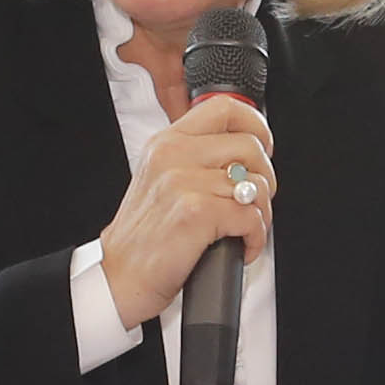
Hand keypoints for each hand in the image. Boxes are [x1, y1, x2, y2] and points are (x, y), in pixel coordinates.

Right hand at [91, 96, 276, 331]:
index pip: (224, 108)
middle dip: (265, 178)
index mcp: (166, 142)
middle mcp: (173, 155)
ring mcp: (183, 182)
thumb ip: (195, 160)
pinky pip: (252, 217)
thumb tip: (244, 156)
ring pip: (256, 185)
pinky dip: (256, 238)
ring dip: (261, 214)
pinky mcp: (196, 213)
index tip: (263, 148)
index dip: (256, 125)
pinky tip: (242, 247)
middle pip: (250, 146)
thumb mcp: (161, 181)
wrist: (119, 277)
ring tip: (244, 230)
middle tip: (254, 201)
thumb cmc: (144, 238)